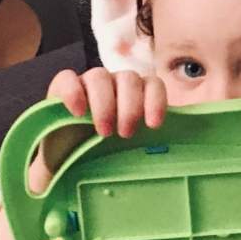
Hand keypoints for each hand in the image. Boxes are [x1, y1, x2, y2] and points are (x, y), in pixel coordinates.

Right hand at [28, 68, 166, 192]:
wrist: (66, 162)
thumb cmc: (104, 155)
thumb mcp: (129, 151)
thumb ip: (150, 146)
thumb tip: (179, 163)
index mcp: (135, 94)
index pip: (152, 84)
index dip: (156, 100)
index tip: (154, 125)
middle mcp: (114, 84)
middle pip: (129, 79)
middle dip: (130, 107)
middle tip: (125, 134)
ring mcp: (87, 83)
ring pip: (100, 76)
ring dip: (104, 103)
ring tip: (104, 132)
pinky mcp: (61, 87)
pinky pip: (67, 78)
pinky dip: (73, 92)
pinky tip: (78, 112)